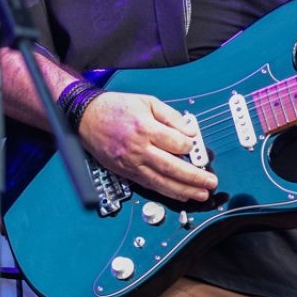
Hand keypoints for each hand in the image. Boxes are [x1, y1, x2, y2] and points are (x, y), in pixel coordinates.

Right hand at [78, 91, 218, 201]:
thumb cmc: (116, 107)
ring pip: (161, 181)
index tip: (195, 146)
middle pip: (172, 167)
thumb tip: (189, 131)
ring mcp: (131, 163)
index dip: (190, 146)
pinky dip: (167, 191)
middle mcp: (138, 149)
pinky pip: (149, 185)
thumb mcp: (147, 101)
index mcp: (145, 128)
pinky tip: (181, 194)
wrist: (85, 117)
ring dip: (184, 190)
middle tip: (211, 182)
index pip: (176, 143)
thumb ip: (171, 116)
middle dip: (194, 177)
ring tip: (201, 194)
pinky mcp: (126, 172)